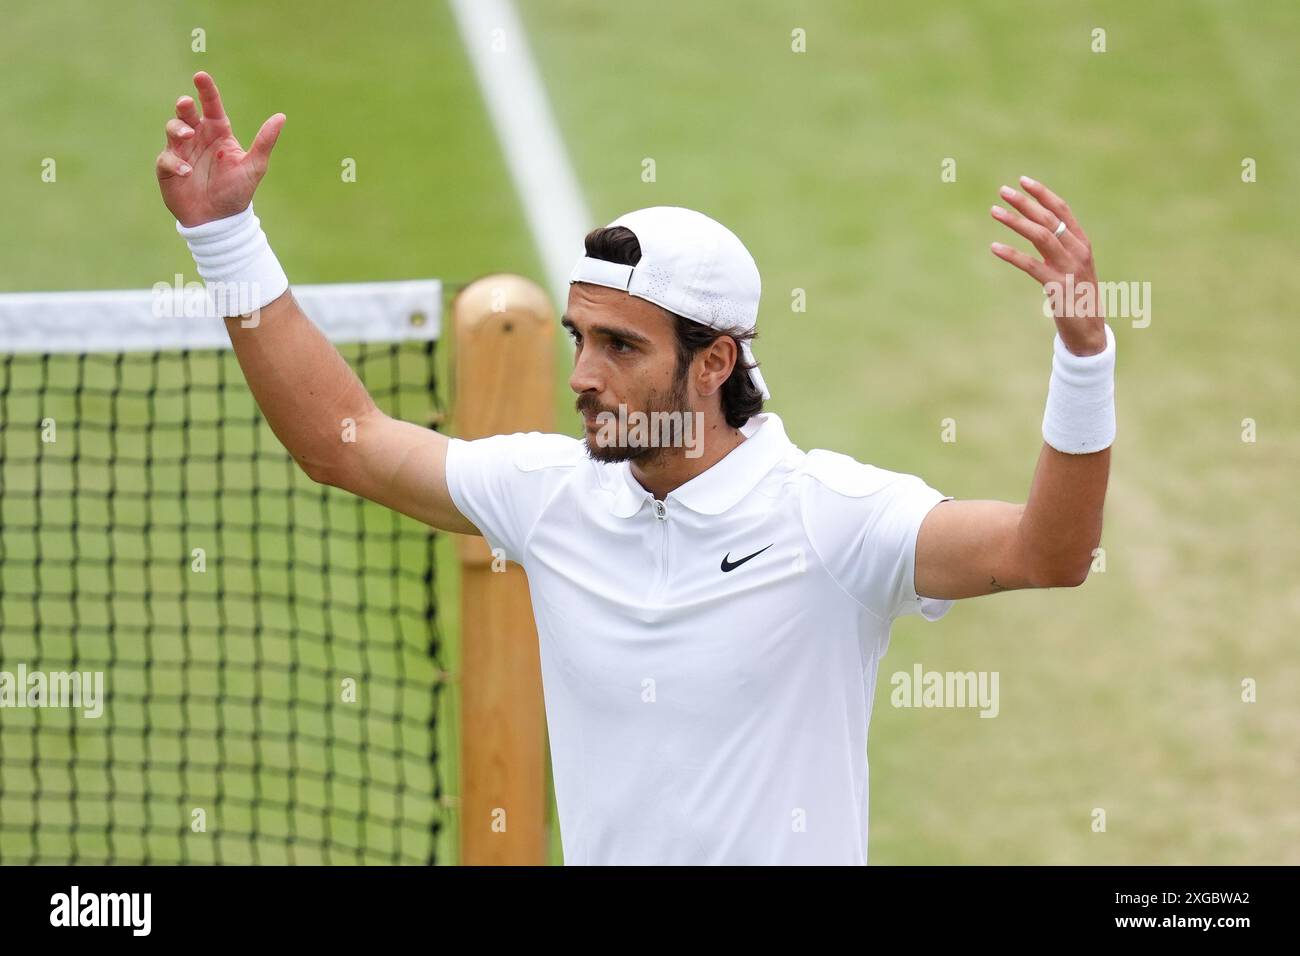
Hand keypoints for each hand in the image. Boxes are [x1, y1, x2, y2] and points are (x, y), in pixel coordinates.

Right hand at [156, 71, 284, 227]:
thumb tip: (281, 117)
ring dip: (178, 129)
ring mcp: (181, 151)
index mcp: (218, 133)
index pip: (212, 106)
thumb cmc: (237, 191)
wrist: (220, 220)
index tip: (201, 76)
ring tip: (187, 137)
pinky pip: (167, 158)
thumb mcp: (254, 166)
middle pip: (187, 113)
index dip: (206, 90)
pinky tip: (187, 171)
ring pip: (173, 128)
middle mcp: (198, 137)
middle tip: (187, 104)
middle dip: (185, 106)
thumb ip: (265, 141)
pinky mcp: (168, 167)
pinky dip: (175, 162)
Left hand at [990, 176, 1106, 355]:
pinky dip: (1012, 255)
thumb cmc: (1076, 295)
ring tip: (994, 211)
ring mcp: (1069, 268)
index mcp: (1082, 243)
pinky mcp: (1057, 287)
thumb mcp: (1072, 266)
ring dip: (1016, 221)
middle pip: (1049, 219)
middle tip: (1002, 191)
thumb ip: (1059, 247)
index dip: (1043, 194)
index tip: (1023, 181)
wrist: (1089, 331)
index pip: (1063, 211)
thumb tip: (1038, 227)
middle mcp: (1078, 252)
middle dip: (1025, 203)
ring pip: (1041, 236)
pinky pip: (1031, 265)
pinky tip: (994, 247)